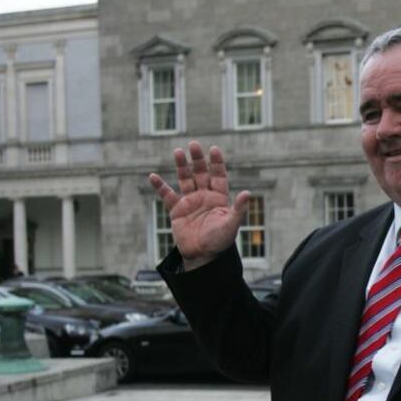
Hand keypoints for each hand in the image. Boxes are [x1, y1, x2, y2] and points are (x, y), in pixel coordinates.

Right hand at [149, 140, 250, 270]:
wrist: (203, 256)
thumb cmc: (220, 241)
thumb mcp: (231, 225)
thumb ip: (238, 209)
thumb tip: (247, 193)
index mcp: (219, 198)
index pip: (218, 176)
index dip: (216, 163)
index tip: (214, 149)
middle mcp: (204, 196)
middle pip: (201, 173)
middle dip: (197, 159)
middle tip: (193, 144)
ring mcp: (190, 202)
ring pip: (185, 179)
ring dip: (181, 166)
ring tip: (178, 151)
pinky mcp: (177, 210)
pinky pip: (167, 195)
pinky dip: (160, 186)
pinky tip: (153, 176)